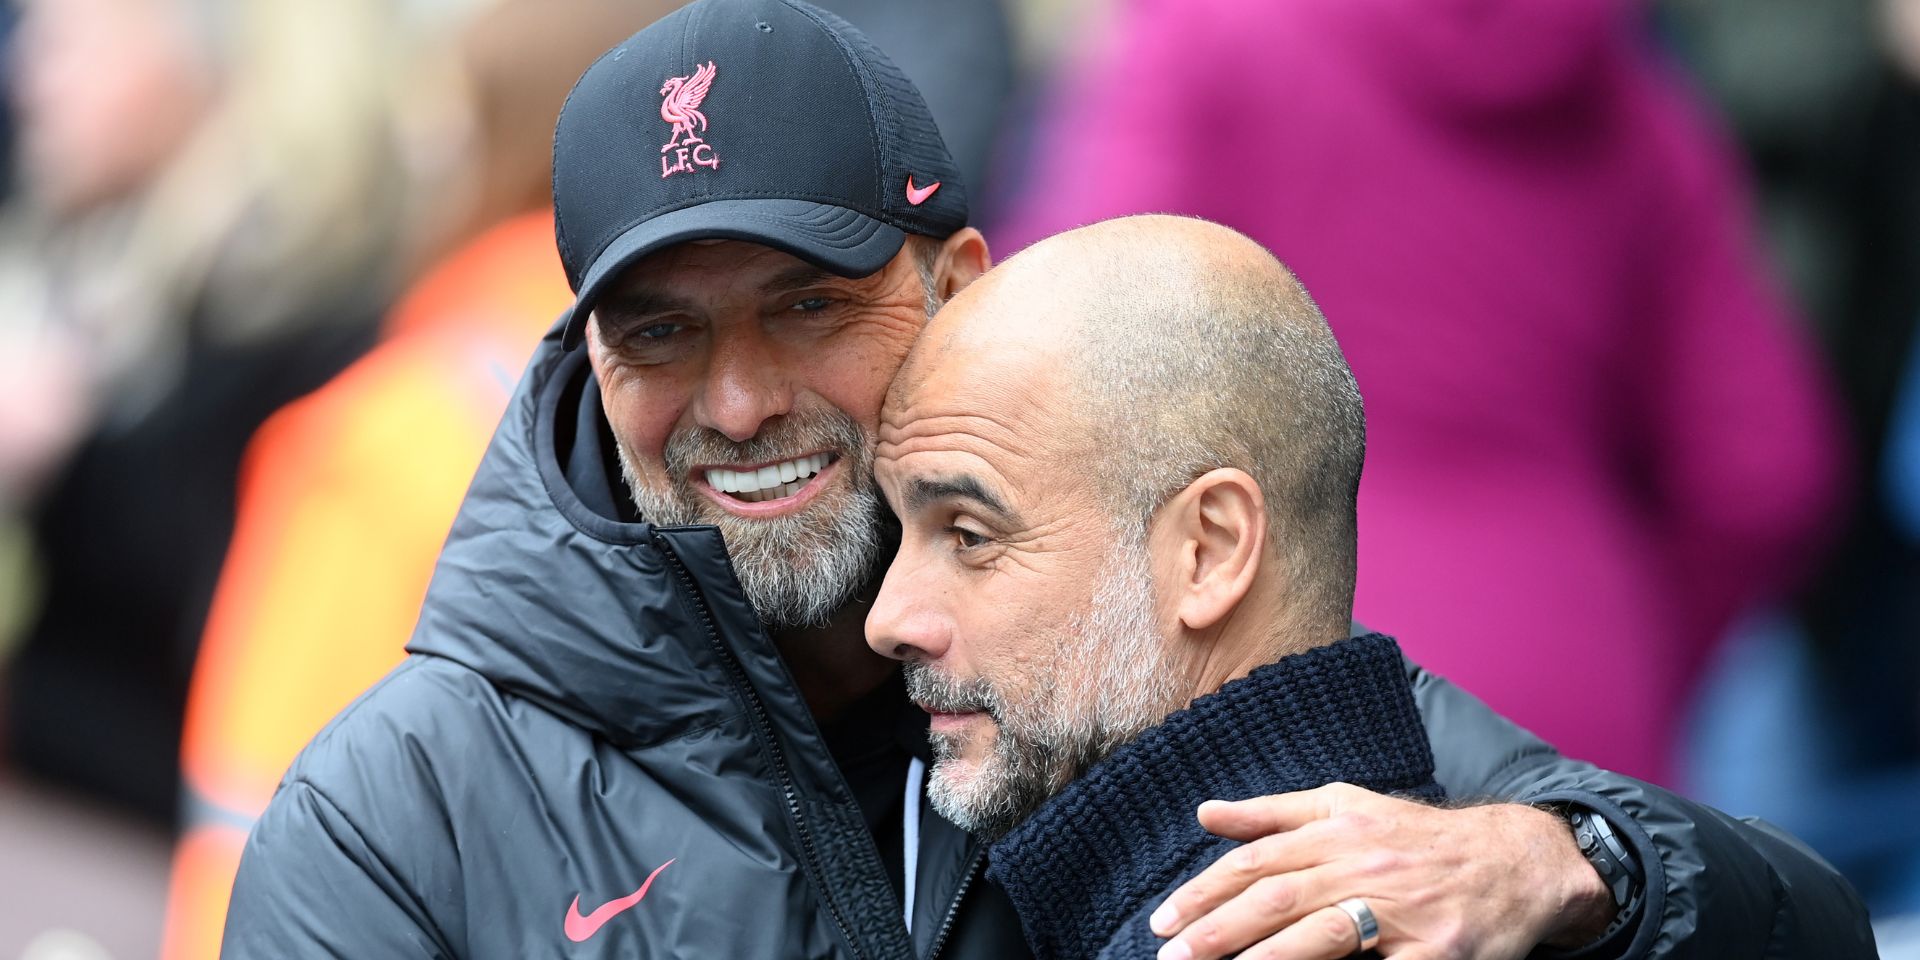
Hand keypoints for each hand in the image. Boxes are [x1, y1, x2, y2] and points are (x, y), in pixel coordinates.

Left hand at [1148, 783, 1614, 959]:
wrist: (1516, 861)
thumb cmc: (1418, 839)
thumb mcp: (1346, 807)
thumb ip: (1274, 813)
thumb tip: (1206, 813)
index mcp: (1337, 831)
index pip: (1255, 863)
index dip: (1204, 893)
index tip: (1162, 922)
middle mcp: (1364, 865)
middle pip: (1278, 899)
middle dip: (1217, 931)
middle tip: (1171, 957)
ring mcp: (1402, 911)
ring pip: (1322, 934)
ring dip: (1264, 957)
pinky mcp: (1436, 952)